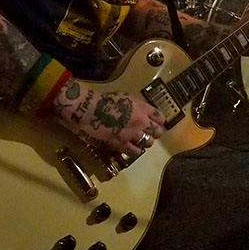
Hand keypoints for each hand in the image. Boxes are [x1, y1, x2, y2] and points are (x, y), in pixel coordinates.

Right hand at [50, 77, 165, 157]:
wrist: (88, 111)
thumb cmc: (103, 101)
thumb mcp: (125, 98)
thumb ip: (137, 107)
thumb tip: (142, 113)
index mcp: (142, 108)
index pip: (160, 117)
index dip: (158, 121)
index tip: (155, 123)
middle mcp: (141, 121)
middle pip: (157, 131)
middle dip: (154, 132)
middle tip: (148, 133)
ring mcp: (132, 134)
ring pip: (149, 143)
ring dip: (145, 142)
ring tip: (139, 141)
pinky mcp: (122, 145)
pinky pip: (135, 152)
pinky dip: (135, 151)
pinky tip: (131, 148)